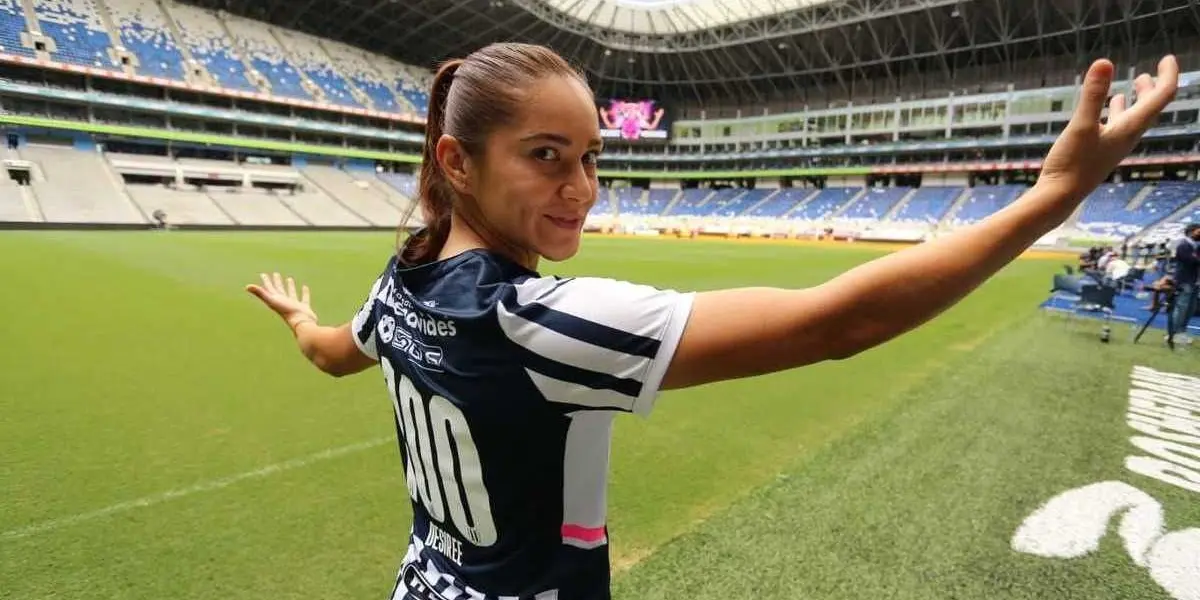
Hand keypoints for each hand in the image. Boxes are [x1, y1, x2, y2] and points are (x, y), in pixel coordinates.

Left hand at [246, 272, 318, 329]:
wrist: (300, 322)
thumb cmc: (286, 311)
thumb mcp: (272, 300)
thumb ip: (260, 293)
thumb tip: (246, 286)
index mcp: (275, 300)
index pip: (269, 289)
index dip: (266, 281)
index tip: (263, 274)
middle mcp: (283, 302)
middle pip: (278, 290)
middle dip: (276, 282)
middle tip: (276, 274)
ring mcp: (293, 305)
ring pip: (290, 293)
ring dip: (290, 286)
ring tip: (289, 279)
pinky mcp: (303, 307)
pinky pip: (304, 298)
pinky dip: (304, 292)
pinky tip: (305, 287)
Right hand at [1037, 55, 1178, 205]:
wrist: (1059, 197)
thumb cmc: (1072, 164)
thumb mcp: (1081, 125)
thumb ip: (1092, 94)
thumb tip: (1104, 62)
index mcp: (1130, 129)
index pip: (1161, 97)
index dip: (1168, 75)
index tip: (1167, 58)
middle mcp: (1127, 137)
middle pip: (1150, 108)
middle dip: (1154, 87)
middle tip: (1153, 71)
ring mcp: (1114, 146)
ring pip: (1133, 119)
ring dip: (1136, 101)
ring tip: (1132, 87)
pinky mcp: (1100, 152)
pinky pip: (1116, 128)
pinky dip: (1116, 113)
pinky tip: (1104, 111)